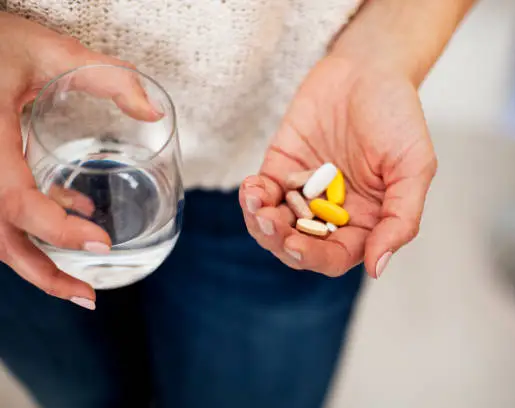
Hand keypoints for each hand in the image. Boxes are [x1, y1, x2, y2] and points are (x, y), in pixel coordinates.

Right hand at [0, 12, 157, 306]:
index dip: (53, 229)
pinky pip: (4, 210)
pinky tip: (75, 215)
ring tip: (82, 280)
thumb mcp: (52, 49)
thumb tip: (155, 114)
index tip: (101, 243)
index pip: (11, 198)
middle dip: (42, 273)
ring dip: (39, 259)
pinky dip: (39, 224)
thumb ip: (109, 77)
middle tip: (88, 297)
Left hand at [239, 56, 436, 278]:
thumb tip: (377, 268)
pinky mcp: (282, 168)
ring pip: (275, 226)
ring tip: (257, 203)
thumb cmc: (398, 116)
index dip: (315, 257)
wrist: (368, 69)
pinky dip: (252, 196)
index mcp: (366, 221)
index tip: (296, 245)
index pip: (336, 255)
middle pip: (299, 247)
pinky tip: (252, 187)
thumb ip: (400, 219)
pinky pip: (263, 194)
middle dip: (280, 241)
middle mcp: (333, 213)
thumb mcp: (414, 167)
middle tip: (271, 223)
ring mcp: (304, 192)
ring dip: (261, 223)